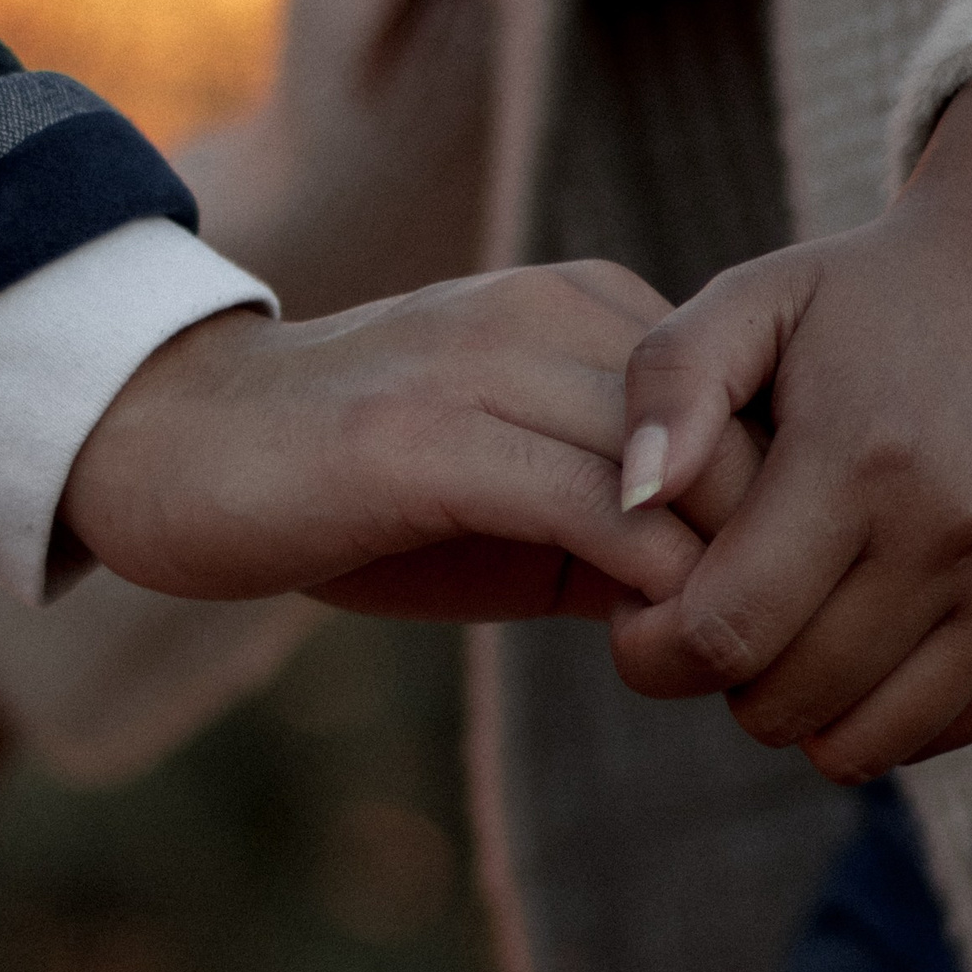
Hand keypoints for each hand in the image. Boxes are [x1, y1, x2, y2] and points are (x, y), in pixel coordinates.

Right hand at [60, 260, 756, 620]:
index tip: (805, 605)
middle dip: (786, 546)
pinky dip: (648, 584)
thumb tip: (747, 591)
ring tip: (739, 664)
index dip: (800, 505)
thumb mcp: (507, 482)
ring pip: (680, 470)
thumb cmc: (344, 484)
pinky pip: (591, 508)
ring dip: (728, 579)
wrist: (167, 444)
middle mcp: (548, 312)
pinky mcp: (422, 439)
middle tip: (793, 650)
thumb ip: (618, 511)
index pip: (757, 396)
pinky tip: (656, 646)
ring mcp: (483, 367)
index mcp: (584, 307)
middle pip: (743, 429)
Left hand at [610, 74, 971, 773]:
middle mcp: (959, 531)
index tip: (646, 617)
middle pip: (782, 704)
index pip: (722, 634)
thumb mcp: (754, 298)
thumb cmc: (869, 303)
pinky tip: (868, 626)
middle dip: (724, 675)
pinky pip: (936, 736)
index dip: (654, 651)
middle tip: (726, 607)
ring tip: (793, 620)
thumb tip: (632, 498)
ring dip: (803, 705)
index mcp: (865, 455)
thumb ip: (667, 385)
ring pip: (859, 745)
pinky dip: (883, 707)